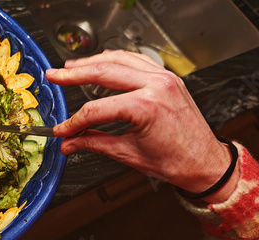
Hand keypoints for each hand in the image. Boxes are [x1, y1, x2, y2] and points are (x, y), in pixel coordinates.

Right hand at [46, 50, 238, 202]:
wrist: (204, 161)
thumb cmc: (176, 161)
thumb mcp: (128, 154)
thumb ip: (94, 143)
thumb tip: (70, 143)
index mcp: (147, 107)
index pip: (96, 110)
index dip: (74, 121)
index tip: (62, 130)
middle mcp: (156, 85)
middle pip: (104, 72)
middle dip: (74, 74)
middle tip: (54, 76)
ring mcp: (163, 77)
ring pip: (119, 59)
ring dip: (92, 61)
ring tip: (71, 66)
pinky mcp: (167, 77)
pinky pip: (136, 59)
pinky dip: (115, 60)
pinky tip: (102, 63)